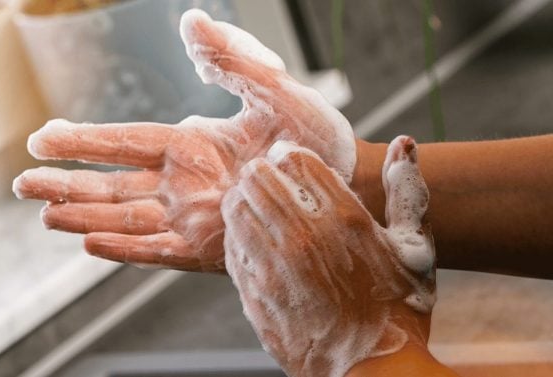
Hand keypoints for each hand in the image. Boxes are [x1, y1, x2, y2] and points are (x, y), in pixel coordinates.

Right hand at [13, 9, 354, 271]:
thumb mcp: (276, 89)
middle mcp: (182, 182)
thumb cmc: (316, 136)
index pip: (124, 142)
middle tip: (22, 182)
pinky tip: (90, 244)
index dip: (82, 140)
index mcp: (190, 144)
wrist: (348, 186)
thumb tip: (190, 21)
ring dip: (84, 217)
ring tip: (44, 215)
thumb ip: (231, 60)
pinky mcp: (208, 249)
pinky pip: (158, 251)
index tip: (42, 138)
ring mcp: (192, 218)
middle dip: (66, 183)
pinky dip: (126, 249)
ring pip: (125, 218)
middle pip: (112, 184)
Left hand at [223, 137, 436, 376]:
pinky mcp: (252, 292)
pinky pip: (230, 244)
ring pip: (237, 207)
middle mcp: (303, 239)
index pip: (295, 159)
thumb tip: (404, 143)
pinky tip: (253, 237)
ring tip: (258, 202)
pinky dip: (237, 232)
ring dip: (245, 198)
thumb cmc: (399, 310)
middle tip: (269, 176)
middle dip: (263, 171)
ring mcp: (272, 267)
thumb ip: (406, 193)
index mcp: (344, 220)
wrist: (371, 373)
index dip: (290, 154)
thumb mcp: (415, 250)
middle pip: (258, 177)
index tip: (293, 161)